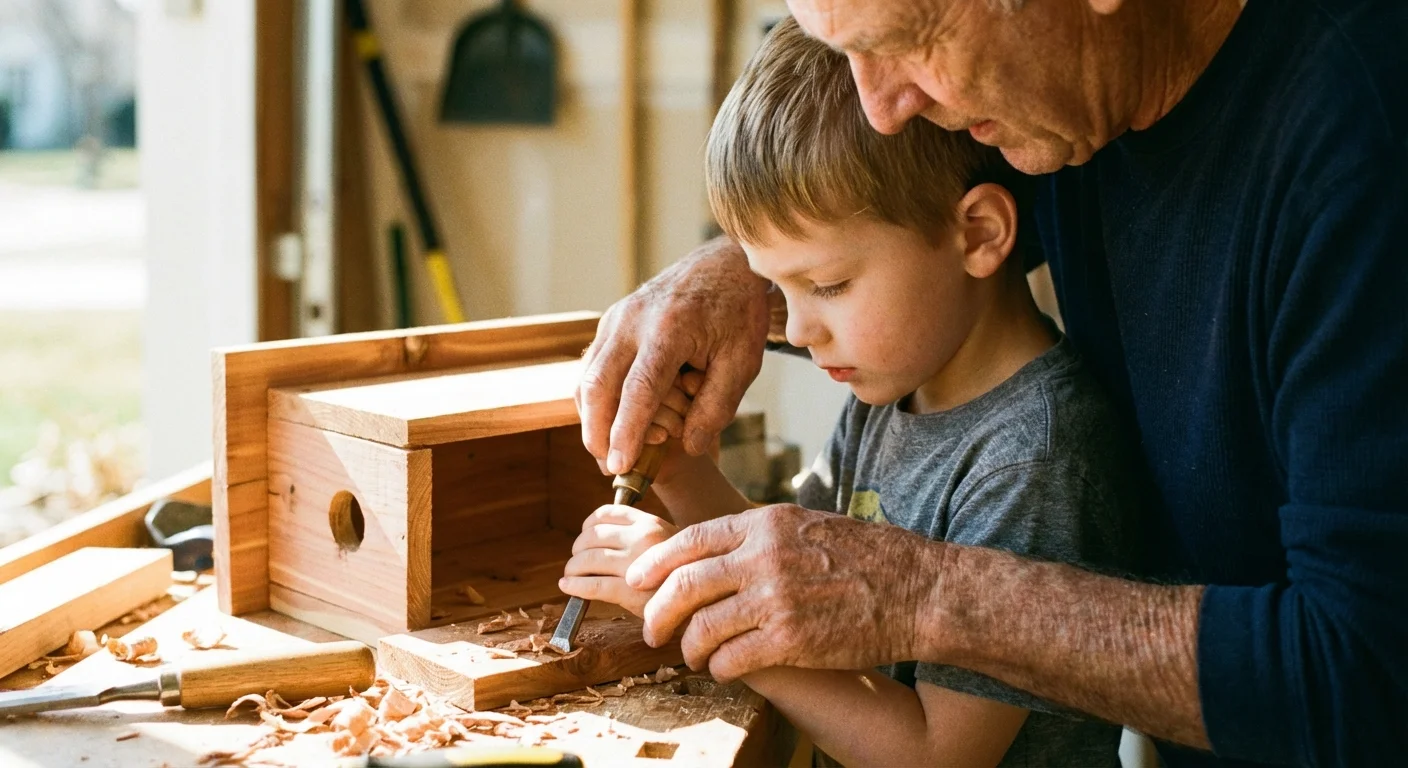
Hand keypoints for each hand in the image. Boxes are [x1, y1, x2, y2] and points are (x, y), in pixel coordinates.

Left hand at [560, 505, 679, 616]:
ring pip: (588, 559)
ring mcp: (636, 564)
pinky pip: (593, 585)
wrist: (705, 603)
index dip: (587, 525)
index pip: (606, 513)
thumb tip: (598, 538)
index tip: (584, 536)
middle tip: (576, 561)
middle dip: (577, 549)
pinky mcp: (630, 592)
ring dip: (572, 568)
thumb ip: (640, 536)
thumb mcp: (668, 544)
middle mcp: (642, 539)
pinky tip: (568, 587)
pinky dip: (574, 585)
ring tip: (570, 575)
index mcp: (650, 523)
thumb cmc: (683, 576)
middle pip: (592, 536)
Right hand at [577, 237, 770, 474]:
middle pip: (599, 385)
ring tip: (607, 452)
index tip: (619, 465)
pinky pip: (592, 366)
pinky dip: (595, 399)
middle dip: (597, 433)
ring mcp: (616, 318)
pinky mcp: (611, 321)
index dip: (626, 431)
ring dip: (592, 419)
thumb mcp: (742, 361)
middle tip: (608, 468)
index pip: (639, 389)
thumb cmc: (736, 313)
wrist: (722, 265)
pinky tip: (609, 422)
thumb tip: (688, 446)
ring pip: (587, 377)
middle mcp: (633, 320)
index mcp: (670, 328)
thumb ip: (716, 406)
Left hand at [625, 504, 944, 680]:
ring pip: (703, 627)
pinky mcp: (791, 640)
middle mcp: (763, 557)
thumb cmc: (868, 556)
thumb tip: (713, 551)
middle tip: (651, 629)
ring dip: (689, 647)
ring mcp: (775, 599)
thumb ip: (759, 535)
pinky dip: (720, 668)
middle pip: (684, 585)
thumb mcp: (807, 523)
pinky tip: (725, 669)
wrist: (919, 589)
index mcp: (764, 523)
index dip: (655, 563)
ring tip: (692, 655)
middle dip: (657, 612)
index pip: (689, 540)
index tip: (637, 580)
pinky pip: (732, 659)